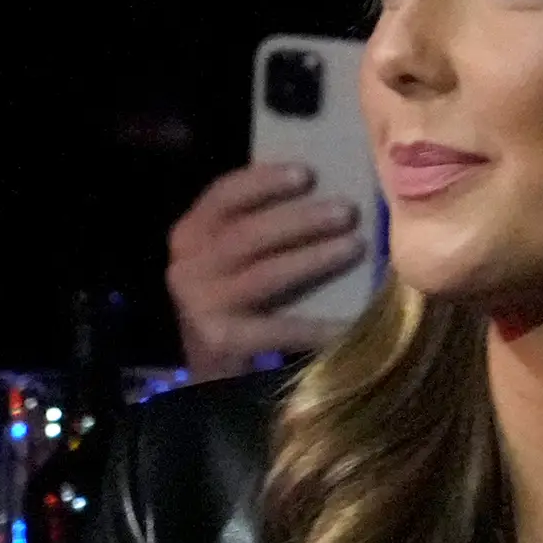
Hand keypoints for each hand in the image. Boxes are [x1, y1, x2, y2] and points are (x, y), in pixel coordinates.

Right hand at [167, 164, 366, 377]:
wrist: (211, 368)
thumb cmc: (237, 297)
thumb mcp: (232, 255)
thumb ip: (260, 222)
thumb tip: (328, 190)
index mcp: (190, 234)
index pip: (223, 195)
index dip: (264, 181)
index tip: (308, 173)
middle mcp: (187, 268)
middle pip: (246, 234)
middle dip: (300, 220)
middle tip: (347, 211)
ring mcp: (200, 306)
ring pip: (264, 275)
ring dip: (313, 258)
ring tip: (355, 246)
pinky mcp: (220, 342)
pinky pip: (279, 328)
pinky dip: (318, 326)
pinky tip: (352, 320)